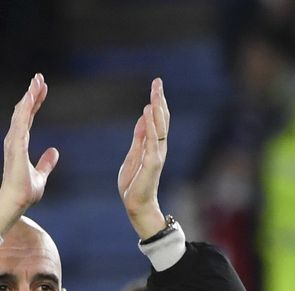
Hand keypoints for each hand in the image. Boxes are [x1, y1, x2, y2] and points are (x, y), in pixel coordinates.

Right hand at [0, 73, 59, 234]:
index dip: (35, 102)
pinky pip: (21, 123)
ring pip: (21, 113)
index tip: (42, 89)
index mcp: (20, 144)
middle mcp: (14, 139)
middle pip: (23, 110)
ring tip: (36, 81)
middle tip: (39, 77)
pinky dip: (25, 109)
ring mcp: (13, 141)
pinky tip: (30, 97)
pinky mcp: (16, 146)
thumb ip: (46, 163)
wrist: (17, 202)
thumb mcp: (41, 175)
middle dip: (31, 93)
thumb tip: (54, 152)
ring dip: (29, 96)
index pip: (29, 118)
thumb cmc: (25, 191)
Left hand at [118, 78, 170, 239]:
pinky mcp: (153, 163)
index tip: (156, 86)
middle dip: (159, 100)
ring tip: (155, 93)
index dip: (157, 102)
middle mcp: (158, 147)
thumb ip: (139, 137)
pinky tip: (149, 113)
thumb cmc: (134, 184)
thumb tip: (143, 117)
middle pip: (161, 119)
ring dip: (158, 109)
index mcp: (153, 145)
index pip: (157, 120)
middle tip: (157, 81)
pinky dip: (152, 126)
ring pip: (160, 127)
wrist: (136, 205)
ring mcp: (157, 154)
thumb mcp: (133, 155)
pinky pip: (153, 141)